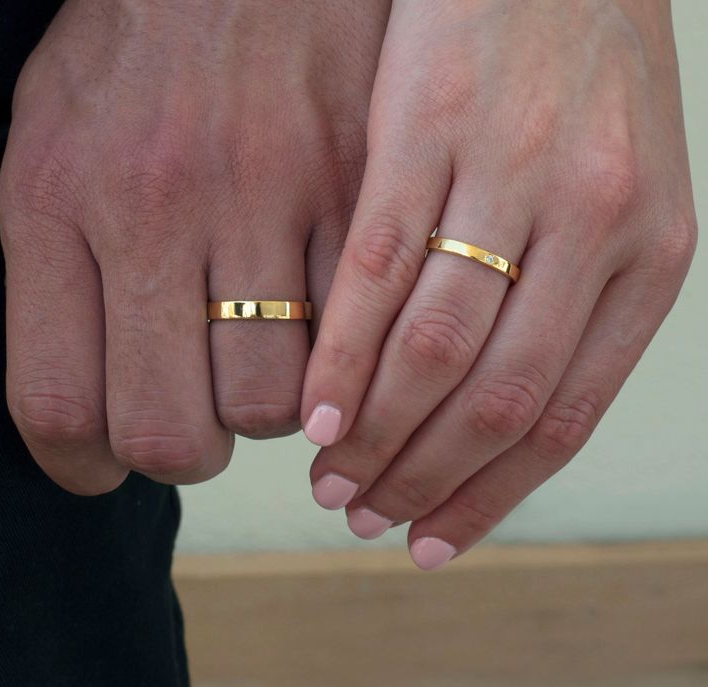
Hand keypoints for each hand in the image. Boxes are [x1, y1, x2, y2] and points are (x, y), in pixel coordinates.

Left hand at [0, 0, 389, 494]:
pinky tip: (322, 328)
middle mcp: (155, 209)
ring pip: (273, 401)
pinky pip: (349, 334)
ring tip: (266, 367)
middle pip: (171, 430)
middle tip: (201, 421)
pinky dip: (335, 355)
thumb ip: (58, 280)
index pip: (57, 407)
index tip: (109, 466)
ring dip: (269, 412)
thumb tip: (94, 403)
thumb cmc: (136, 57)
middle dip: (188, 452)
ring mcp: (260, 200)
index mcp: (58, 202)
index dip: (87, 467)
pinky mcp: (348, 192)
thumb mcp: (51, 150)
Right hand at [302, 0, 696, 567]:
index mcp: (649, 257)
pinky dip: (344, 352)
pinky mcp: (425, 127)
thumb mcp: (613, 203)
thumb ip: (562, 307)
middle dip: (423, 478)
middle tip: (363, 519)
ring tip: (331, 482)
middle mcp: (591, 224)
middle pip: (495, 398)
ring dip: (377, 432)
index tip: (428, 541)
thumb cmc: (581, 85)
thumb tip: (480, 417)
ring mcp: (508, 172)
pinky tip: (315, 409)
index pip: (560, 418)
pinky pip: (379, 269)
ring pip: (435, 346)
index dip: (487, 496)